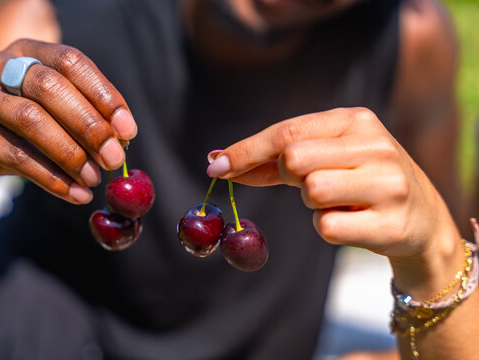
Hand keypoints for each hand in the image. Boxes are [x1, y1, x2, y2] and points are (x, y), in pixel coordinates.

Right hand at [0, 39, 136, 203]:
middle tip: (115, 159)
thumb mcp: (56, 116)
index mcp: (29, 52)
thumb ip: (86, 118)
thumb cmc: (23, 131)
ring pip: (31, 120)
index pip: (71, 62)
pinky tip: (75, 194)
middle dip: (90, 126)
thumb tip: (123, 139)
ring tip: (94, 179)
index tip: (128, 130)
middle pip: (51, 86)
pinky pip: (16, 156)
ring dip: (71, 154)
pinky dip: (52, 178)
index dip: (104, 95)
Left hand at [207, 108, 462, 294]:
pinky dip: (329, 228)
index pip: (287, 131)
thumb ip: (275, 160)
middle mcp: (376, 145)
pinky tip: (355, 222)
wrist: (422, 219)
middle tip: (314, 184)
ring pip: (312, 191)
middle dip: (291, 177)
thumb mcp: (326, 158)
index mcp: (356, 120)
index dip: (247, 150)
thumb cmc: (361, 182)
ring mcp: (388, 183)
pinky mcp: (391, 223)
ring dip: (314, 204)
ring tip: (342, 202)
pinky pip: (327, 227)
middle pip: (295, 159)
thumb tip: (219, 161)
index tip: (216, 165)